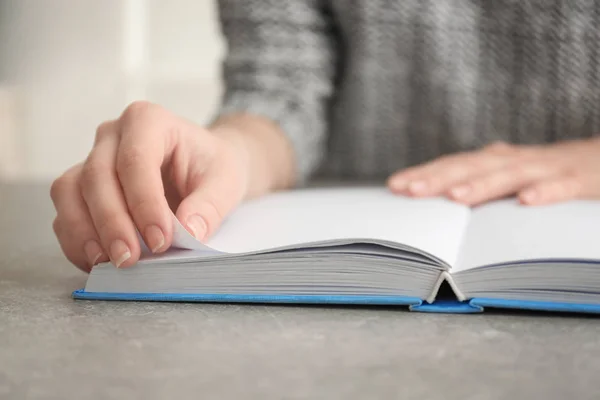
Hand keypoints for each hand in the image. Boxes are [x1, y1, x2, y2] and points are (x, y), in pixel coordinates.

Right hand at [51, 101, 249, 271]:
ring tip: (109, 263)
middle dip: (112, 223)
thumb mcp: (226, 182)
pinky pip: (66, 212)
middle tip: (130, 258)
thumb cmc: (211, 167)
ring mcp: (92, 159)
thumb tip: (190, 233)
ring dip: (85, 232)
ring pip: (70, 192)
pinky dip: (77, 241)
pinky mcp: (82, 188)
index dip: (144, 203)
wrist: (202, 167)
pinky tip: (99, 262)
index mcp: (149, 121)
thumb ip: (210, 206)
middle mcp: (113, 135)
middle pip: (97, 176)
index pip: (136, 159)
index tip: (161, 240)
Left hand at [387, 139, 599, 205]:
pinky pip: (561, 186)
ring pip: (510, 174)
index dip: (425, 174)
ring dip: (482, 185)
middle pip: (473, 167)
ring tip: (454, 197)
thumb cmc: (548, 174)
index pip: (454, 166)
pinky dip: (545, 192)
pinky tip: (527, 202)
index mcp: (497, 162)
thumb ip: (480, 189)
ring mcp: (546, 169)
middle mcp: (516, 161)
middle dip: (439, 178)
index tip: (394, 186)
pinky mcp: (579, 180)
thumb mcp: (509, 180)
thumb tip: (439, 207)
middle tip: (410, 190)